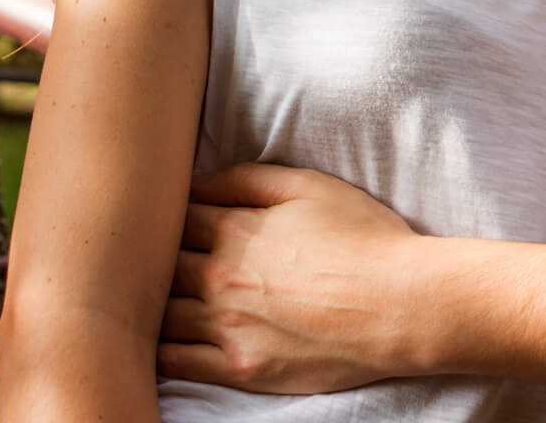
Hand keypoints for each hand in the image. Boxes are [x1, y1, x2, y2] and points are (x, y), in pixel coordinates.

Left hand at [158, 163, 420, 392]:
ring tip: (145, 299)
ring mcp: (226, 326)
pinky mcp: (239, 367)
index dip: (167, 215)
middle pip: (160, 265)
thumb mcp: (312, 186)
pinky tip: (155, 342)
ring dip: (150, 304)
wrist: (401, 305)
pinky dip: (157, 351)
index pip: (177, 218)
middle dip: (151, 258)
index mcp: (236, 230)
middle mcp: (220, 278)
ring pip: (160, 314)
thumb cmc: (365, 239)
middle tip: (145, 256)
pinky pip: (175, 363)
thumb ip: (250, 178)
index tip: (164, 217)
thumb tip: (200, 180)